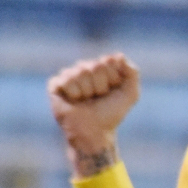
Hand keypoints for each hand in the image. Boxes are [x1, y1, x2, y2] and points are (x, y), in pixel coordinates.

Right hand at [48, 54, 140, 177]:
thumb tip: (119, 55)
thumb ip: (132, 73)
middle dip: (100, 86)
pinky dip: (74, 94)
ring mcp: (69, 75)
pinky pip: (66, 80)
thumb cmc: (111, 113)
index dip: (113, 79)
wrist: (94, 131)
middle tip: (98, 97)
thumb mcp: (130, 94)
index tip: (112, 91)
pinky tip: (74, 101)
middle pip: (95, 66)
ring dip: (87, 91)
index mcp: (103, 67)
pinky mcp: (55, 84)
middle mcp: (85, 68)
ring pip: (80, 72)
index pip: (109, 60)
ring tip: (86, 100)